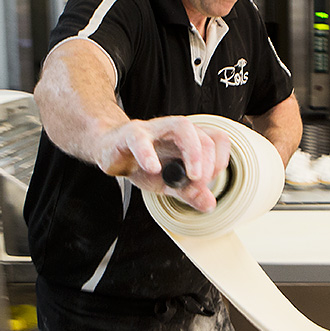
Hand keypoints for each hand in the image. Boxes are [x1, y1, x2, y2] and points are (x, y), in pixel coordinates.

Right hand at [95, 116, 230, 211]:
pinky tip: (153, 168)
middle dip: (208, 162)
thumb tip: (209, 204)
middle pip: (203, 135)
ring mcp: (154, 130)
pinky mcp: (130, 135)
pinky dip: (148, 154)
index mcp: (188, 140)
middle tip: (198, 183)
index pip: (217, 139)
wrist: (110, 153)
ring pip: (182, 126)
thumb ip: (189, 192)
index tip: (208, 180)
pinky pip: (140, 139)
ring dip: (193, 152)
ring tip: (191, 175)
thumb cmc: (141, 163)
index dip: (219, 160)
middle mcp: (175, 130)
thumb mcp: (169, 183)